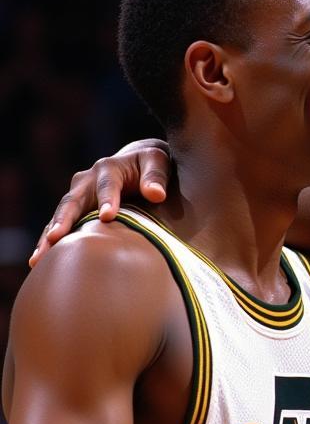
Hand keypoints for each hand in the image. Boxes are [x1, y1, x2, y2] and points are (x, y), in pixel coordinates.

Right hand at [31, 139, 171, 266]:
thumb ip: (155, 177)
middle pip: (72, 202)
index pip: (108, 185)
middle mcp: (87, 181)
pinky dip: (50, 242)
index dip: (107, 199)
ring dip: (49, 236)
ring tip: (39, 258)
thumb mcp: (156, 162)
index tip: (107, 217)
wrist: (136, 164)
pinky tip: (40, 262)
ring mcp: (78, 197)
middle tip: (55, 238)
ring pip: (61, 217)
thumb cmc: (151, 164)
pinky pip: (60, 227)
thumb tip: (157, 194)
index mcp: (109, 168)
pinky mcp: (76, 211)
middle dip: (63, 220)